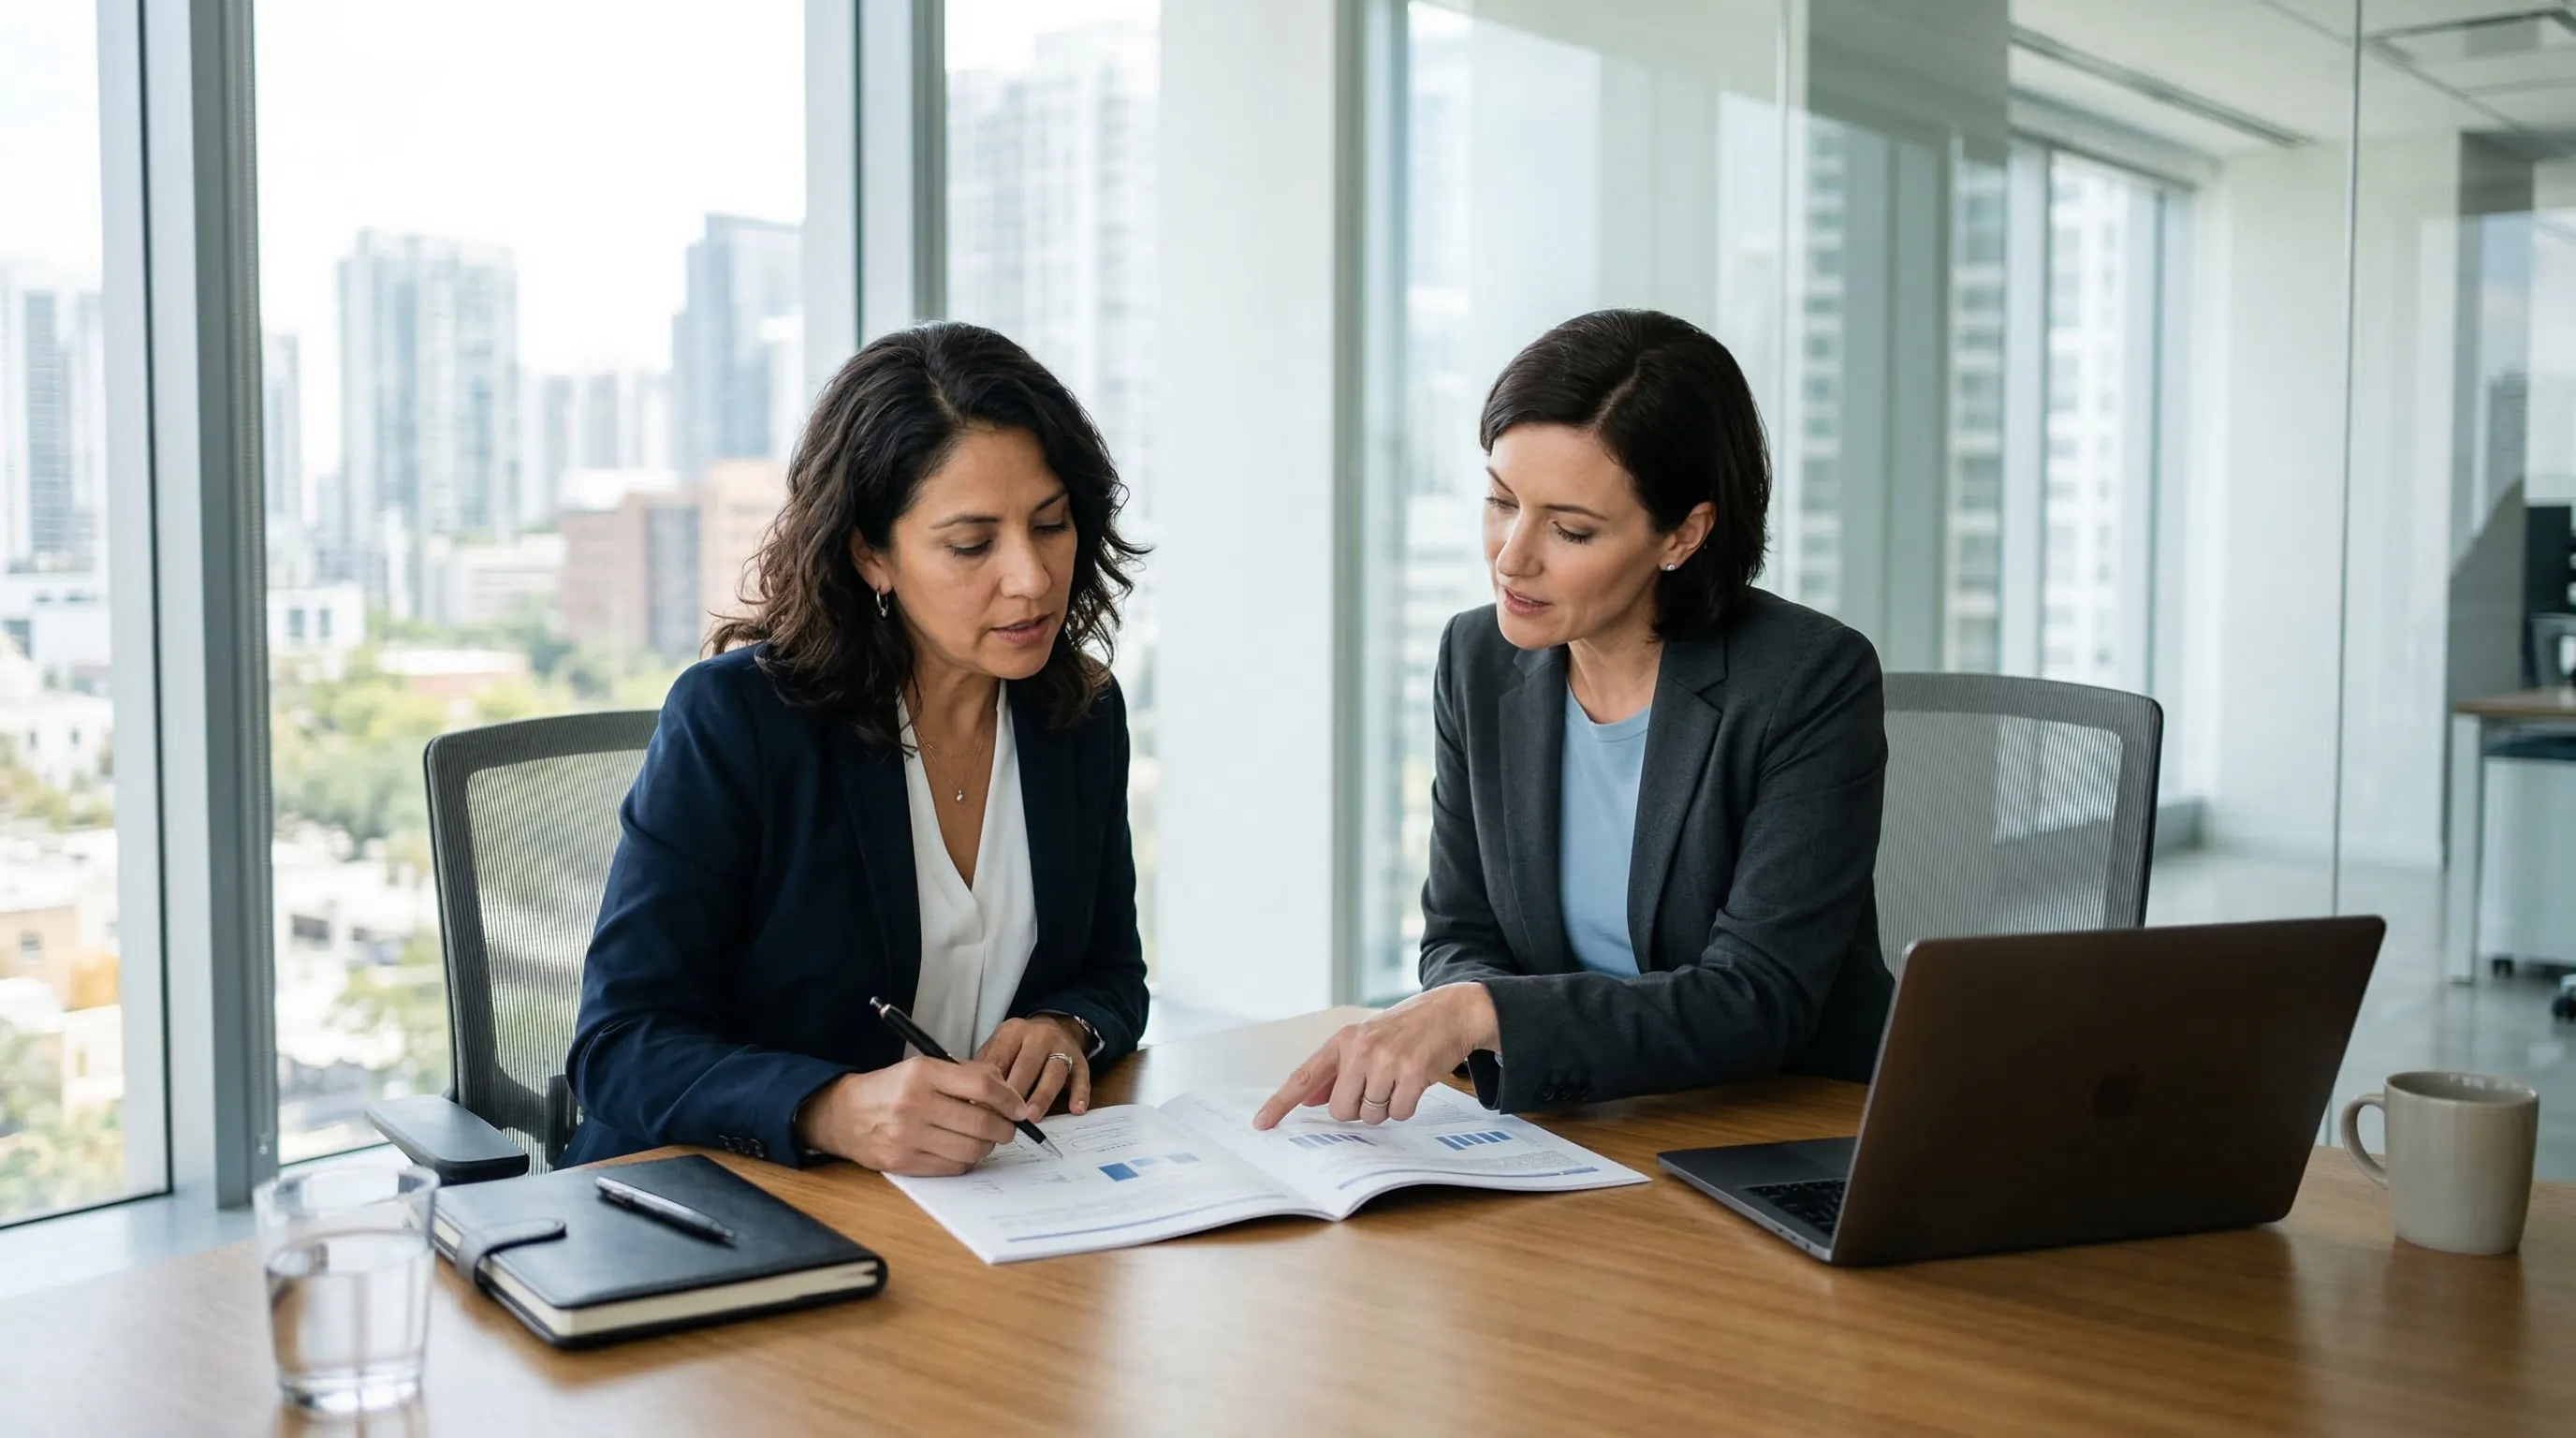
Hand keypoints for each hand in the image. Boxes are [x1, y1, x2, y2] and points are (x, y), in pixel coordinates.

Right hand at [793, 1056, 1027, 1175]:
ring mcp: (908, 1136)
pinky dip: (966, 1160)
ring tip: (983, 1138)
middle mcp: (915, 1104)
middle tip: (1007, 1127)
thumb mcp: (924, 1067)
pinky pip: (953, 1167)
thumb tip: (1008, 1094)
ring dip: (987, 1146)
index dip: (1010, 1099)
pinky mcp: (904, 1162)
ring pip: (971, 1149)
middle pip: (981, 1123)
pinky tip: (961, 1149)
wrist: (845, 1114)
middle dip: (1004, 1128)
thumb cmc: (893, 1088)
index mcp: (923, 1073)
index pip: (982, 1086)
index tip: (1019, 1108)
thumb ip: (966, 1075)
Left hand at [975, 1015, 1094, 1117]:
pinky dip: (1080, 1093)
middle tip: (1006, 1118)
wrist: (1057, 1025)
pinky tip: (1076, 1109)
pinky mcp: (1080, 1060)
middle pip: (1027, 1065)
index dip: (992, 1085)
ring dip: (1042, 1096)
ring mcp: (1062, 1047)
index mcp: (1013, 1032)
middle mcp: (1039, 1036)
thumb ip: (987, 1069)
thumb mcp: (999, 1047)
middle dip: (1016, 1093)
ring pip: (1054, 1072)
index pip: (1001, 1059)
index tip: (983, 1109)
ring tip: (1032, 1117)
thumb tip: (971, 1101)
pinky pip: (1082, 1077)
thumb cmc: (1019, 1046)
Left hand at [1251, 982, 1500, 1129]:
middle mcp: (1361, 1049)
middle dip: (1358, 1108)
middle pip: (1340, 1110)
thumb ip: (1336, 1072)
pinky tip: (1414, 1083)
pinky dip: (1406, 1106)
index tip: (1262, 1123)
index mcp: (1343, 1040)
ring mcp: (1387, 1061)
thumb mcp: (1365, 1041)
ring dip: (1384, 1107)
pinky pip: (1398, 1113)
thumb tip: (1307, 1099)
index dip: (1281, 1103)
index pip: (1304, 1076)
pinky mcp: (1413, 1073)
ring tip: (1398, 1081)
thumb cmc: (1404, 1031)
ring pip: (1370, 1115)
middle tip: (1378, 1086)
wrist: (1450, 1013)